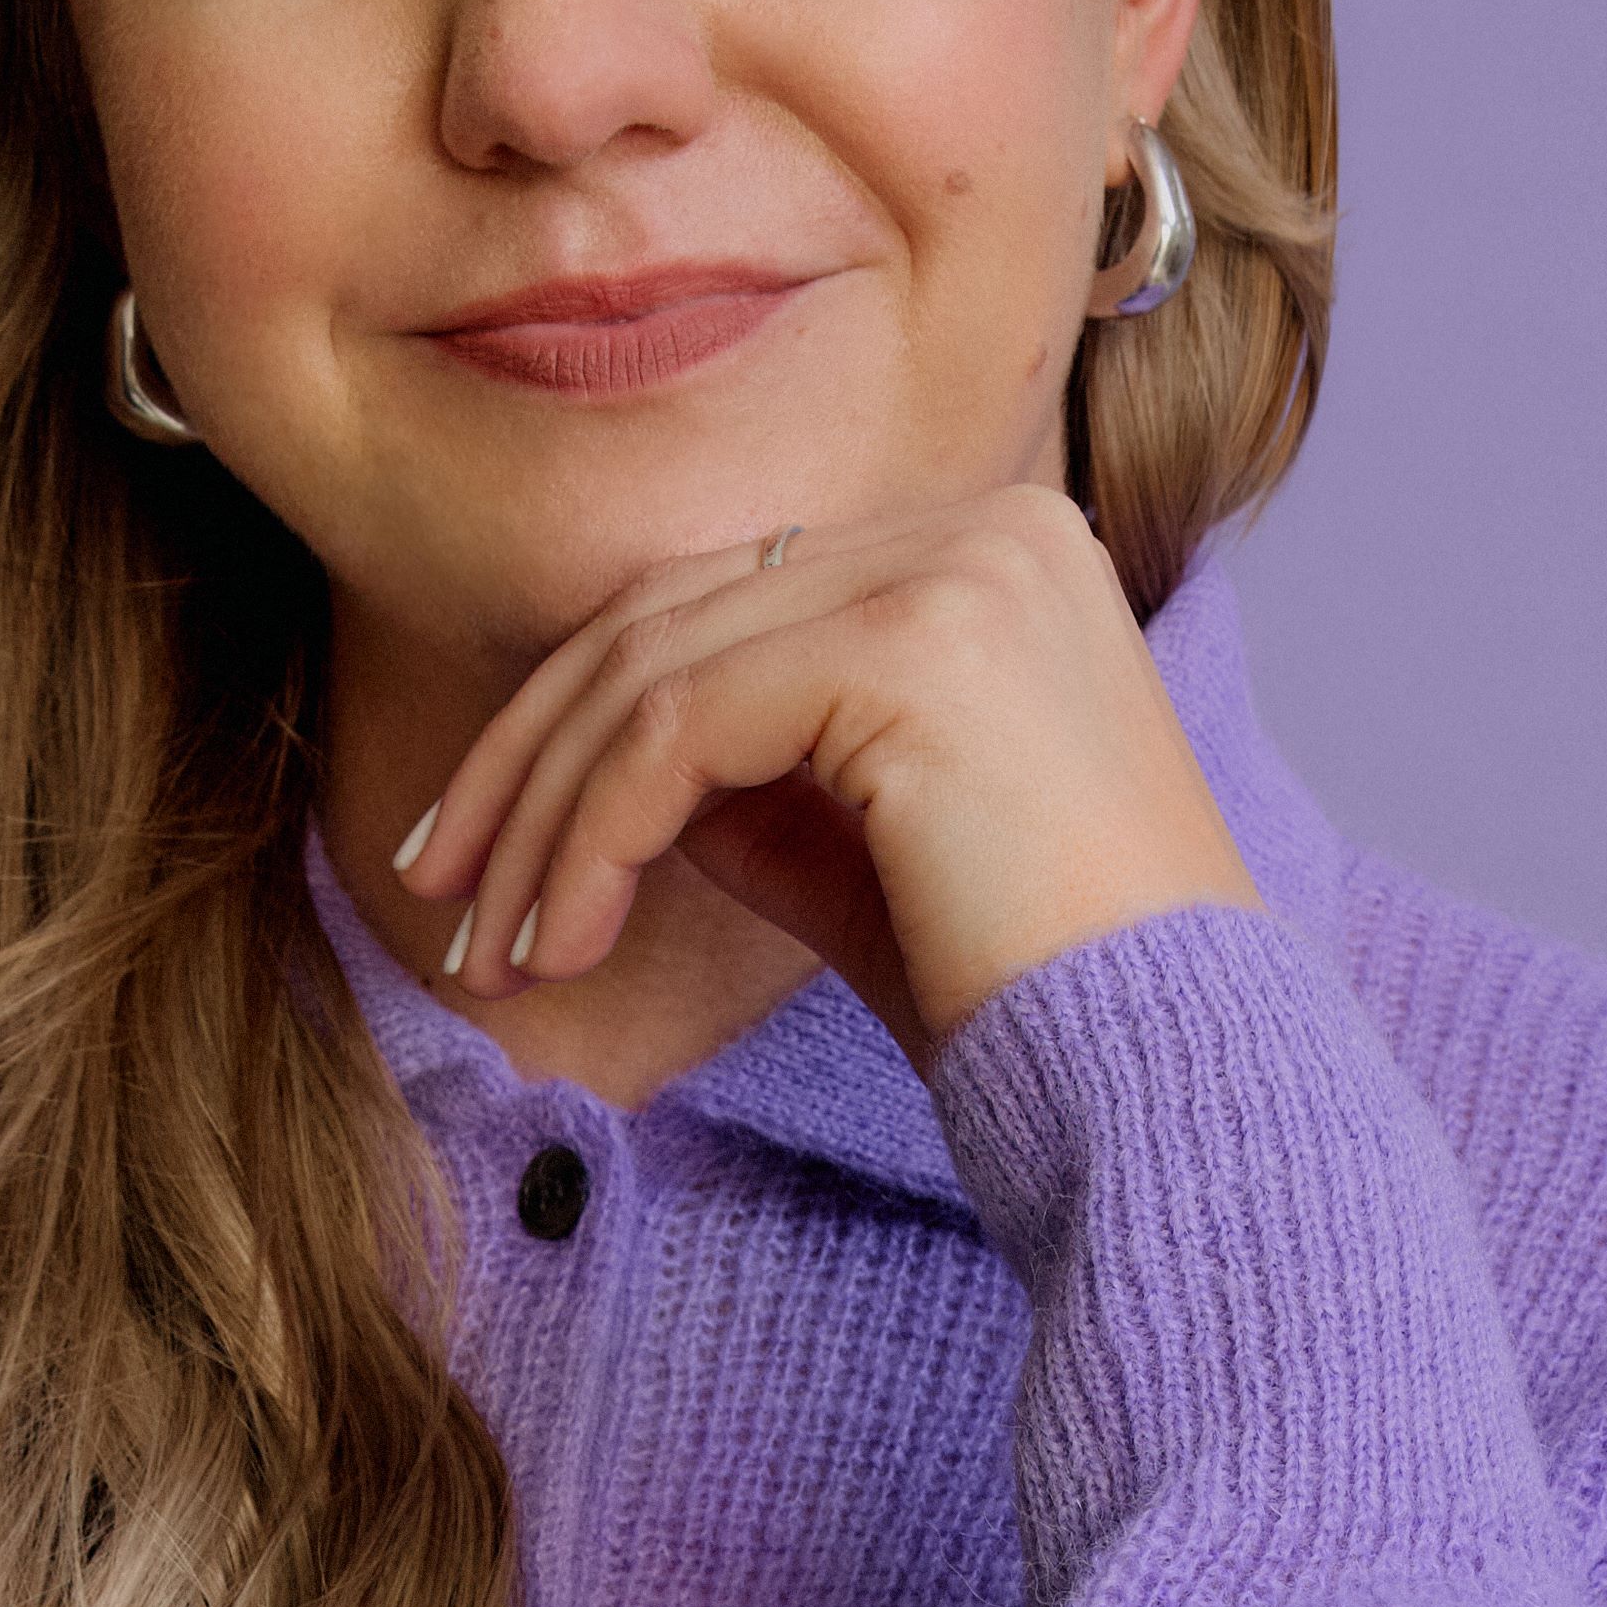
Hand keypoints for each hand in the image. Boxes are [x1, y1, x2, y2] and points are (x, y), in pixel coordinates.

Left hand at [393, 486, 1252, 1063]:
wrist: (1166, 1080)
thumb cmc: (1034, 998)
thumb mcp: (863, 860)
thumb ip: (754, 781)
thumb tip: (613, 767)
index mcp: (993, 553)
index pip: (729, 600)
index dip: (583, 721)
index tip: (487, 852)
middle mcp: (985, 526)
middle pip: (673, 611)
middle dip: (531, 762)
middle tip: (440, 889)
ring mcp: (956, 571)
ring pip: (656, 668)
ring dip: (544, 819)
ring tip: (489, 952)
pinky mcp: (914, 646)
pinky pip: (679, 729)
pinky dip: (591, 839)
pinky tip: (560, 944)